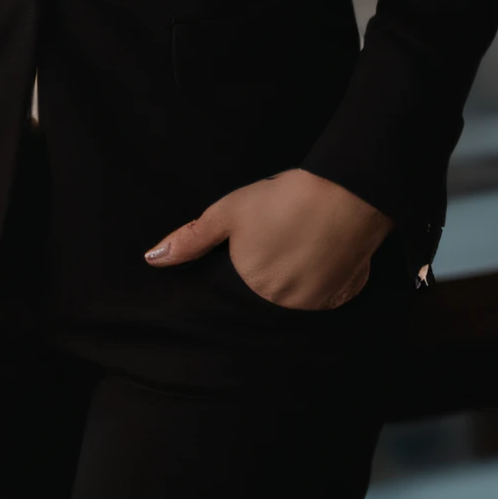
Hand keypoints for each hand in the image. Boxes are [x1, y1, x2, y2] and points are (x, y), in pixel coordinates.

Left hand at [144, 169, 392, 309]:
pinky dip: (325, 276)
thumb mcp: (228, 213)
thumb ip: (191, 239)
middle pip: (270, 294)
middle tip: (282, 239)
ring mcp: (317, 304)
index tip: (258, 249)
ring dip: (299, 277)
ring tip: (303, 242)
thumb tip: (152, 259)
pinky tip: (324, 250)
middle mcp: (284, 305)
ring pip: (300, 295)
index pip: (240, 291)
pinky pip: (329, 292)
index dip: (247, 269)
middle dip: (272, 272)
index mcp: (252, 288)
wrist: (345, 192)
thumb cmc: (282, 200)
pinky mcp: (345, 295)